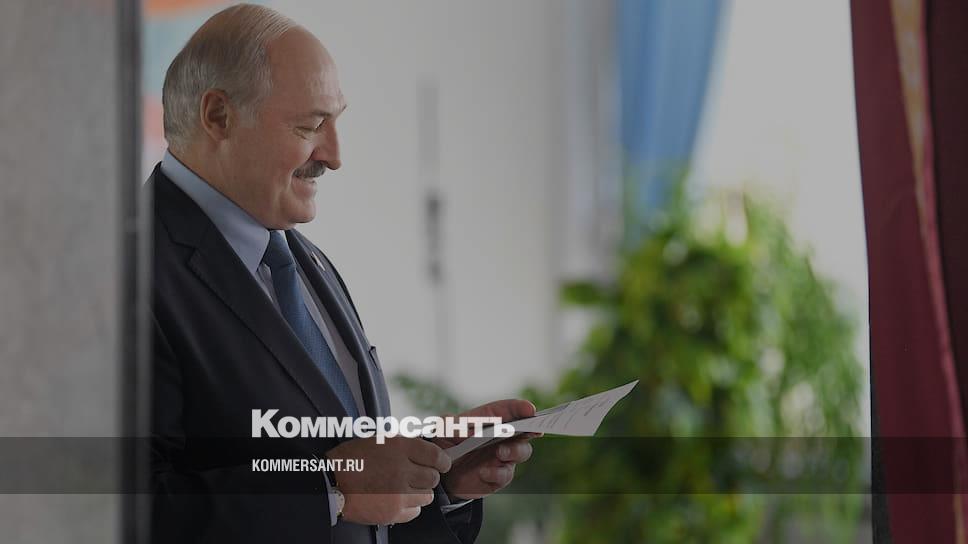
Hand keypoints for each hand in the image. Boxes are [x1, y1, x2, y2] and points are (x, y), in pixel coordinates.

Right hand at [325, 436, 450, 524]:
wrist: (330, 482)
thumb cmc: (352, 459)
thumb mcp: (379, 440)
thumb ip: (404, 445)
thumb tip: (425, 452)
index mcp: (399, 447)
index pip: (436, 455)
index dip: (442, 461)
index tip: (441, 464)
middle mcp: (402, 469)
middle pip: (433, 477)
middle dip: (427, 477)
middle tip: (415, 477)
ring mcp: (398, 492)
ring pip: (427, 496)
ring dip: (419, 492)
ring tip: (405, 489)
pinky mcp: (392, 511)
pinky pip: (415, 511)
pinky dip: (410, 507)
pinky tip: (398, 500)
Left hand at [434, 399, 539, 499]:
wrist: (440, 473)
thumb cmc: (444, 443)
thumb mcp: (443, 429)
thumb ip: (454, 425)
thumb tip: (468, 430)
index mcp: (490, 419)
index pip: (508, 410)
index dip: (520, 408)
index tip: (529, 409)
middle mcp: (502, 437)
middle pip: (524, 431)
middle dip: (528, 430)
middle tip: (524, 431)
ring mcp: (502, 456)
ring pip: (521, 452)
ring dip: (514, 451)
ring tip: (500, 453)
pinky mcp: (498, 476)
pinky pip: (505, 475)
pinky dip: (496, 473)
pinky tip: (483, 472)